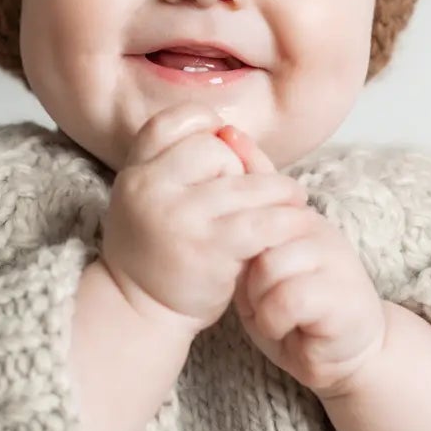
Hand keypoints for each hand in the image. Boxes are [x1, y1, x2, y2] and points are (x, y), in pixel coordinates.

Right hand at [99, 106, 309, 336]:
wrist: (139, 310)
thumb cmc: (157, 250)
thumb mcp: (152, 198)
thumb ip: (180, 164)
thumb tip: (235, 133)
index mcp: (135, 170)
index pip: (177, 120)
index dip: (207, 128)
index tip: (224, 153)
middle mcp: (150, 187)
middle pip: (218, 149)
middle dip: (241, 168)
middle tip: (251, 195)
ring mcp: (180, 216)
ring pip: (248, 184)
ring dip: (279, 193)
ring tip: (292, 202)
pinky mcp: (209, 247)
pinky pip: (262, 221)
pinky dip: (286, 221)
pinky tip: (295, 224)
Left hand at [224, 127, 389, 398]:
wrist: (346, 353)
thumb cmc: (295, 312)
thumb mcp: (260, 270)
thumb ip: (245, 233)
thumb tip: (230, 154)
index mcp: (296, 218)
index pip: (254, 207)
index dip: (240, 247)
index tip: (244, 276)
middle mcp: (318, 230)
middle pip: (256, 238)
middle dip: (249, 280)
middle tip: (264, 303)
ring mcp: (334, 259)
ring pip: (270, 268)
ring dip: (262, 303)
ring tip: (278, 316)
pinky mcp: (343, 294)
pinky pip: (289, 300)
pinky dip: (277, 321)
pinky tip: (288, 329)